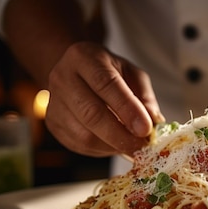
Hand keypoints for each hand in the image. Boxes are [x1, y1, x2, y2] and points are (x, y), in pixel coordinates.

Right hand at [45, 42, 163, 156]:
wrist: (76, 74)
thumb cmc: (108, 73)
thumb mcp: (131, 74)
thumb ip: (145, 97)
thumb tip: (154, 123)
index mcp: (84, 57)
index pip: (106, 84)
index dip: (127, 109)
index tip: (146, 129)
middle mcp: (62, 78)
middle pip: (91, 114)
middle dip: (121, 136)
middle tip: (142, 147)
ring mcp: (54, 103)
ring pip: (84, 135)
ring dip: (113, 146)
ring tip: (132, 147)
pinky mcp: (53, 125)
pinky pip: (79, 145)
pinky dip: (103, 150)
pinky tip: (115, 144)